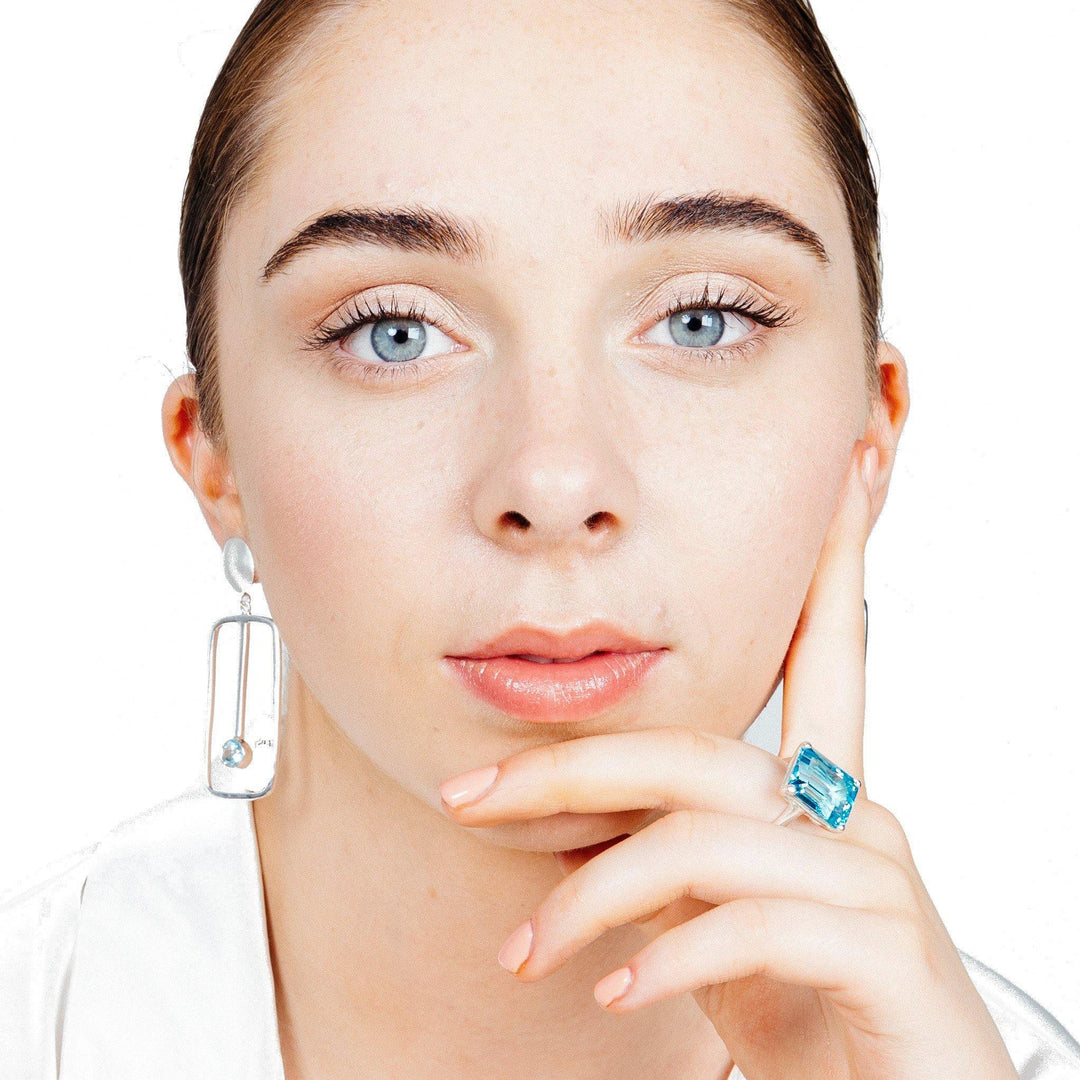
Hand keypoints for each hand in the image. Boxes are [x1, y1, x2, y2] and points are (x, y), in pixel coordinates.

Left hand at [438, 440, 1018, 1079]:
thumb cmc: (821, 1025)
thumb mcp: (728, 933)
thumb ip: (677, 866)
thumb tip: (593, 837)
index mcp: (822, 799)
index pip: (825, 655)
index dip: (834, 561)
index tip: (848, 472)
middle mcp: (856, 816)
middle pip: (695, 749)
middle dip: (567, 770)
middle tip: (467, 793)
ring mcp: (875, 877)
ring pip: (700, 837)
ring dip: (592, 894)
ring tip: (531, 955)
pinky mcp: (885, 950)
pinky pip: (748, 921)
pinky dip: (666, 957)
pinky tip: (617, 991)